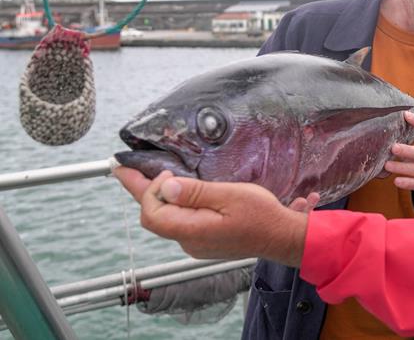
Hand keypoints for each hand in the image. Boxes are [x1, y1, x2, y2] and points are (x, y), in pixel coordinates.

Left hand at [113, 166, 307, 266]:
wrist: (281, 237)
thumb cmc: (261, 215)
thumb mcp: (230, 195)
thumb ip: (196, 192)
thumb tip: (166, 187)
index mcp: (192, 231)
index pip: (152, 212)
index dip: (149, 190)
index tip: (163, 171)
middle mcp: (188, 242)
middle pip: (154, 218)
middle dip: (143, 192)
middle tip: (130, 170)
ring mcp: (195, 245)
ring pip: (165, 220)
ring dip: (159, 198)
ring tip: (154, 177)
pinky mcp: (203, 242)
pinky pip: (179, 223)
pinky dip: (173, 206)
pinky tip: (178, 193)